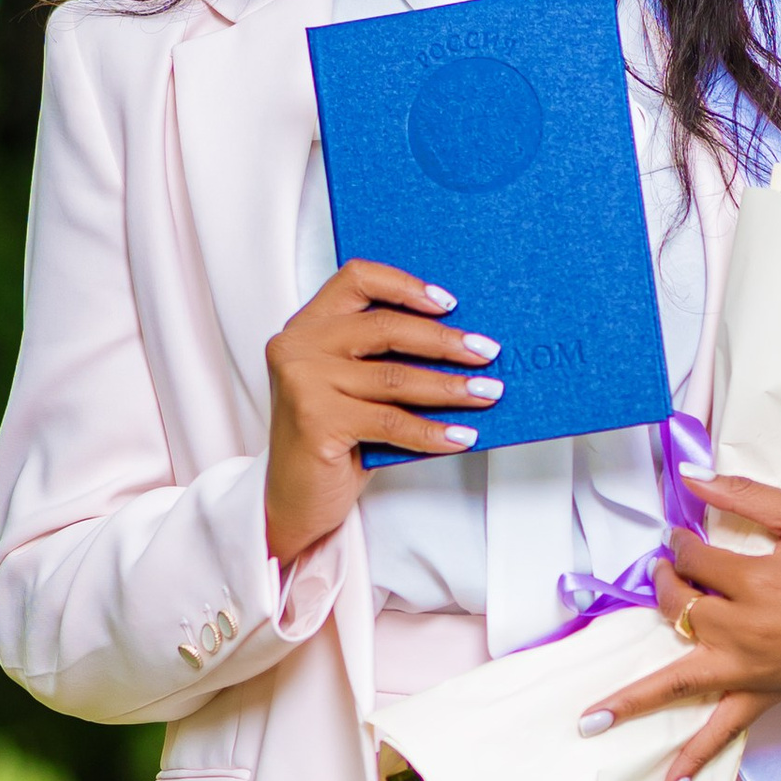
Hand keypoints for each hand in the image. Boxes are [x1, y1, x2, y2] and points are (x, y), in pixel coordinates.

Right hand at [264, 261, 503, 562]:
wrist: (293, 502)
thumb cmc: (331, 442)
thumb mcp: (351, 388)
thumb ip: (381, 359)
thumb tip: (459, 344)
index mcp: (307, 326)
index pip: (357, 278)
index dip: (405, 285)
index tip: (449, 304)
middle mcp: (298, 347)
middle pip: (386, 327)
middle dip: (444, 341)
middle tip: (486, 352)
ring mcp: (303, 382)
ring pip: (395, 378)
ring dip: (450, 386)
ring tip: (487, 393)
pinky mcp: (316, 421)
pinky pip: (392, 422)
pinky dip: (432, 431)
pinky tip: (461, 436)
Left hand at [581, 473, 780, 780]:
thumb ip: (746, 496)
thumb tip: (693, 479)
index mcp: (754, 580)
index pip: (694, 558)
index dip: (683, 542)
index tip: (685, 536)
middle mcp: (743, 628)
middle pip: (677, 607)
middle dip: (663, 586)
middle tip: (666, 573)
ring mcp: (749, 668)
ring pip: (677, 678)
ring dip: (631, 700)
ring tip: (588, 719)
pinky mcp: (763, 696)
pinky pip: (721, 733)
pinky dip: (693, 760)